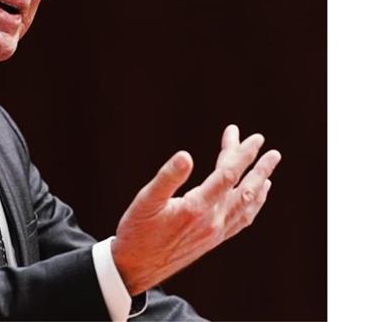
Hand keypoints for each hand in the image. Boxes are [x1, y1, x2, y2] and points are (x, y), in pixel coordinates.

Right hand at [111, 125, 281, 294]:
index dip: (242, 154)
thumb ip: (168, 177)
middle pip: (245, 190)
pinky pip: (241, 220)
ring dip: (259, 187)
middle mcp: (212, 222)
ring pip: (247, 206)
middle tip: (272, 151)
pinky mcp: (212, 240)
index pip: (228, 175)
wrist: (136, 268)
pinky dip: (253, 206)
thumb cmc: (137, 231)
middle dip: (259, 168)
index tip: (254, 138)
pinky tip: (253, 199)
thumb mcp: (146, 200)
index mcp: (198, 208)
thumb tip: (186, 155)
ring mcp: (215, 233)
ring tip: (268, 173)